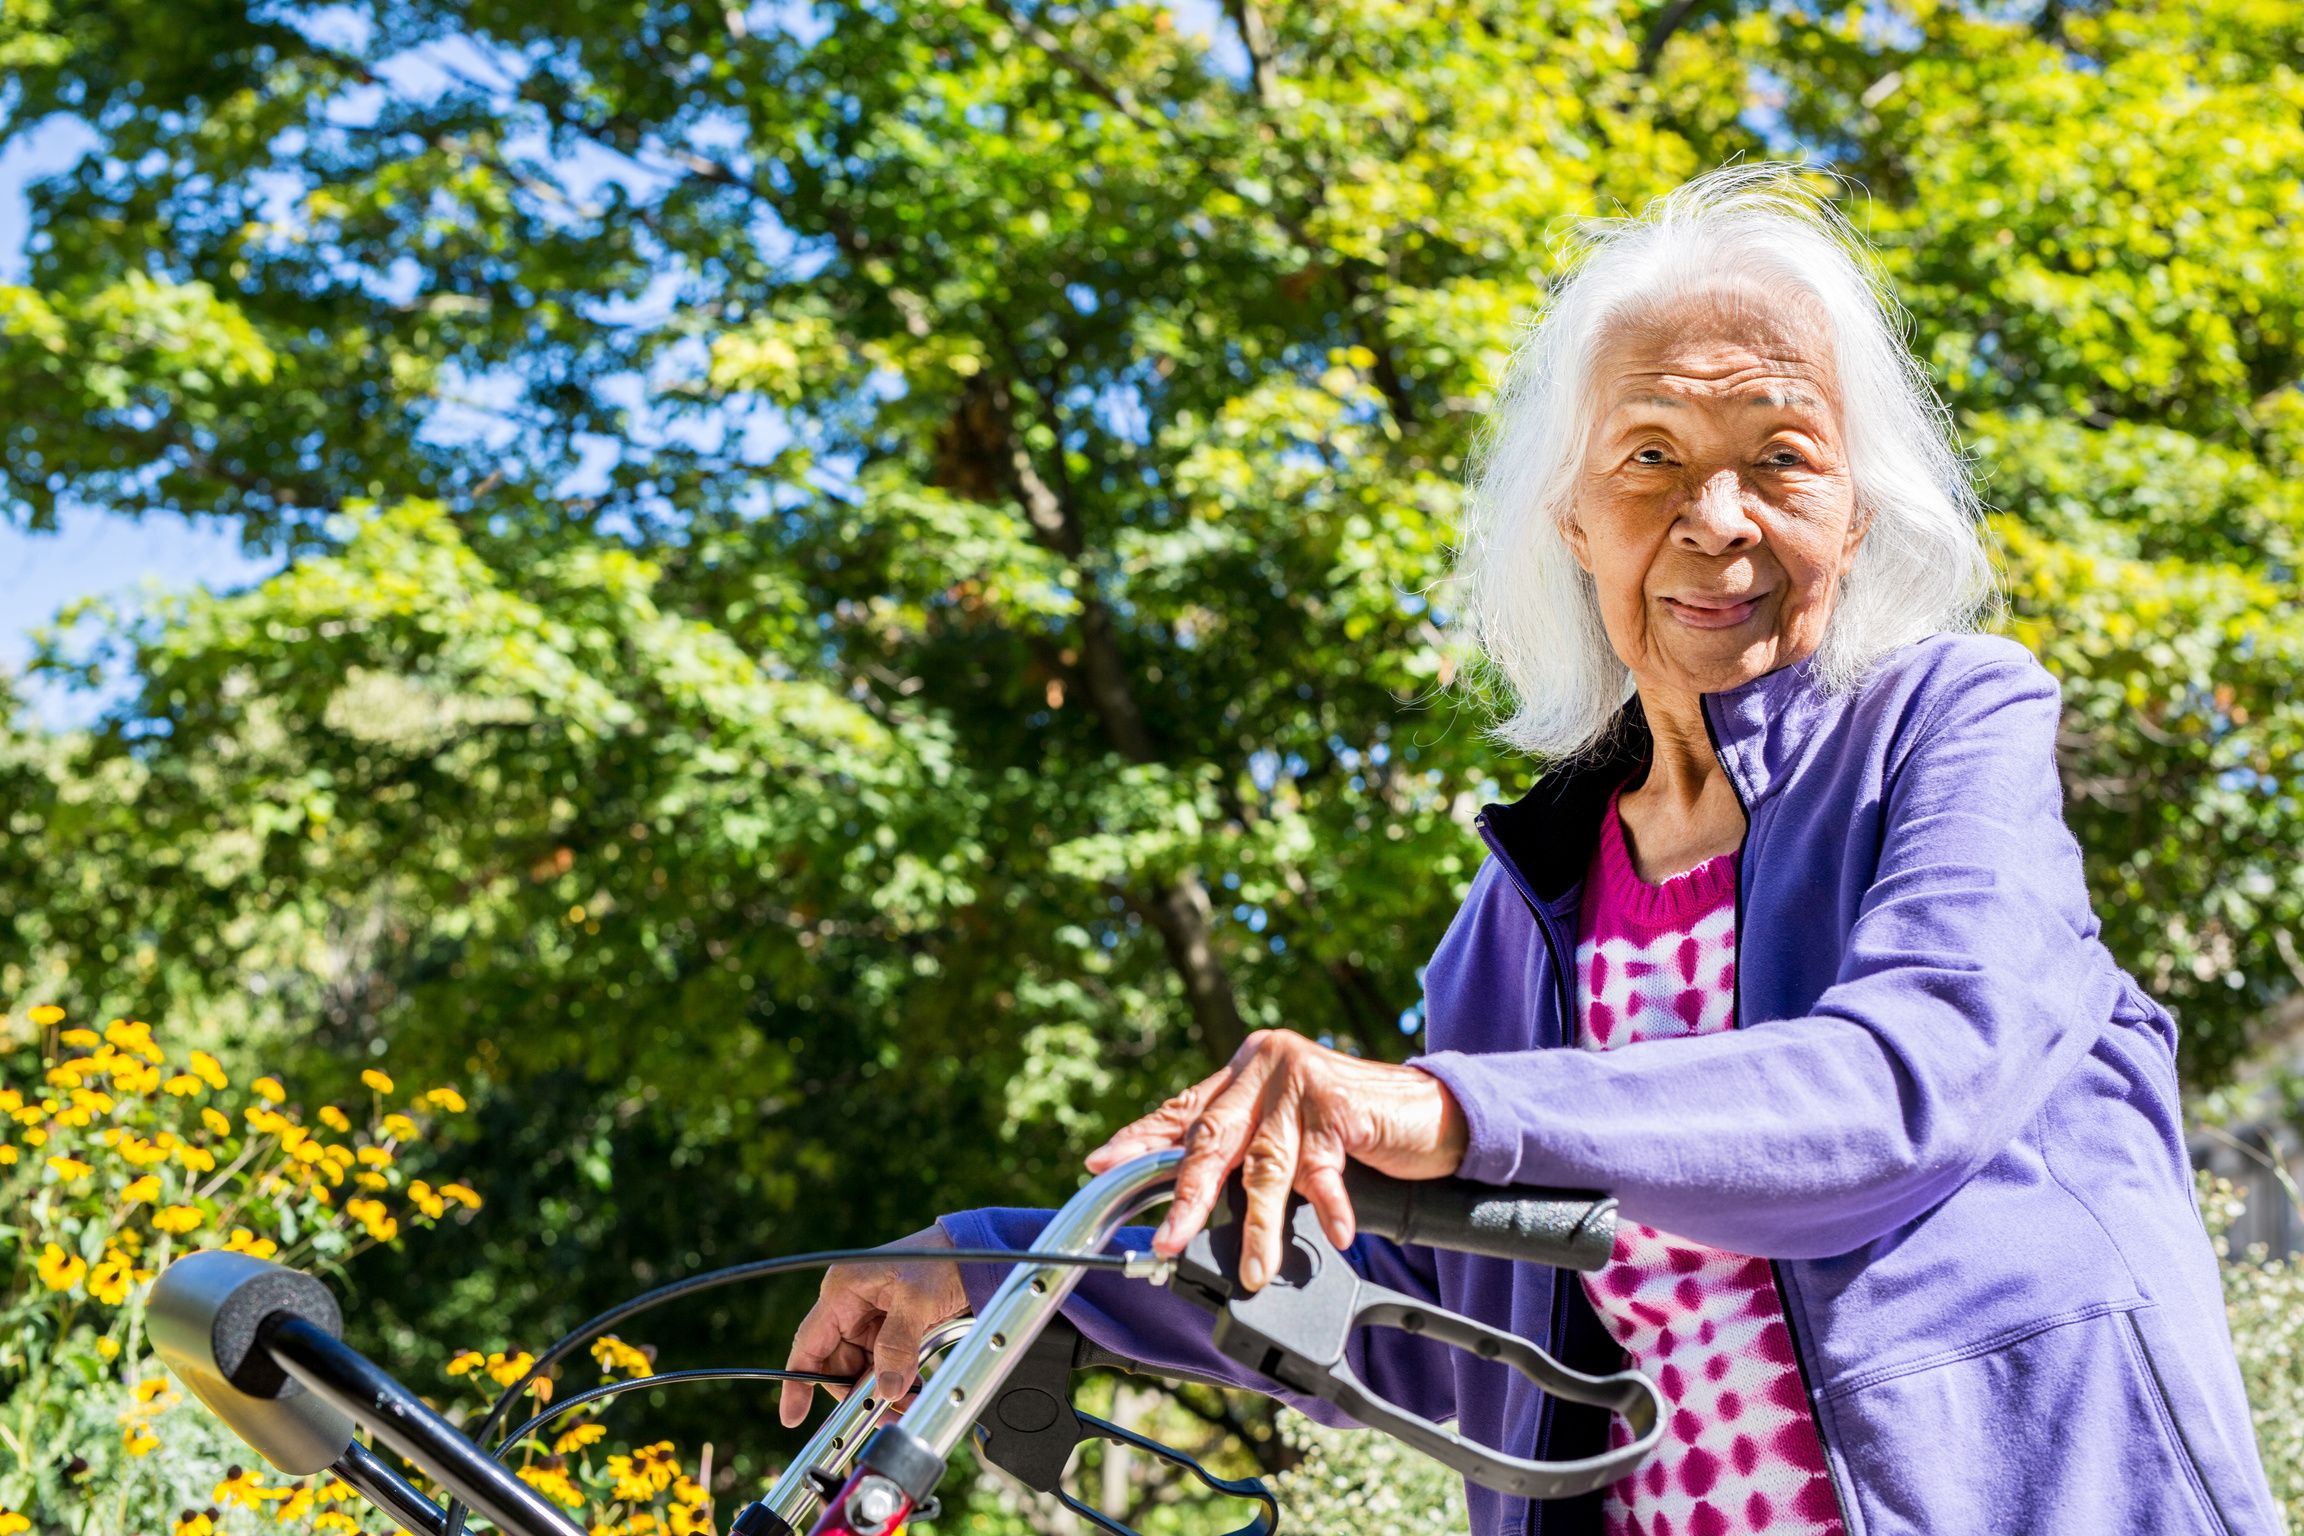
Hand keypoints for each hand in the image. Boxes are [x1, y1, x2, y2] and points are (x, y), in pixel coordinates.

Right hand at [778, 1224, 967, 1428]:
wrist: (977, 1250)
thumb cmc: (942, 1258)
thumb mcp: (917, 1300)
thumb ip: (898, 1345)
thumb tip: (886, 1391)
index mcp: (843, 1290)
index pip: (809, 1343)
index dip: (798, 1382)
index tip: (793, 1417)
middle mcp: (852, 1306)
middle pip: (838, 1364)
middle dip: (856, 1394)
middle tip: (880, 1416)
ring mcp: (873, 1319)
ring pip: (864, 1369)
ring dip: (881, 1392)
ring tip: (904, 1409)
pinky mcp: (894, 1329)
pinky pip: (886, 1365)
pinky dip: (897, 1382)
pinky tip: (912, 1395)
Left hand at [1084, 1029, 1467, 1293]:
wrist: (1435, 1112)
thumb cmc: (1356, 1127)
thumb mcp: (1288, 1132)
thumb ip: (1245, 1148)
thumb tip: (1185, 1195)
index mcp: (1245, 1069)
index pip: (1183, 1109)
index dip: (1139, 1139)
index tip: (1097, 1165)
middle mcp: (1265, 1065)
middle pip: (1213, 1139)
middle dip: (1188, 1198)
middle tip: (1168, 1241)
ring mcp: (1301, 1079)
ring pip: (1266, 1166)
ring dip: (1260, 1226)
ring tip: (1255, 1268)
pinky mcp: (1338, 1101)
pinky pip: (1323, 1168)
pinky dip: (1329, 1207)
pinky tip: (1335, 1234)